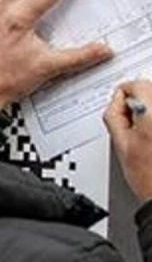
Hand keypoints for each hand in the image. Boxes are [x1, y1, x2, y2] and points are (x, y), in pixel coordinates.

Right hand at [104, 80, 151, 201]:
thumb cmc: (149, 177)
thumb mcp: (120, 144)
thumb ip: (114, 116)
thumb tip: (117, 101)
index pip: (138, 85)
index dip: (125, 94)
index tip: (122, 106)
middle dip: (140, 103)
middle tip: (133, 126)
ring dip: (150, 113)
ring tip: (148, 136)